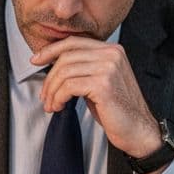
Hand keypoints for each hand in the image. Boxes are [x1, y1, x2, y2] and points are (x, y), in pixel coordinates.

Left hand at [31, 37, 162, 159]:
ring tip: (52, 105)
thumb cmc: (117, 110)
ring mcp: (109, 68)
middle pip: (66, 57)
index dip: (51, 50)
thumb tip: (53, 65)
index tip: (35, 60)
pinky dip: (58, 97)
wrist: (138, 130)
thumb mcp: (99, 81)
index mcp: (112, 50)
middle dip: (49, 78)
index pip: (74, 42)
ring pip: (65, 72)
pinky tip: (59, 107)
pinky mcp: (103, 84)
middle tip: (45, 96)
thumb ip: (83, 68)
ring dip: (52, 91)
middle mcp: (112, 54)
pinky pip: (69, 86)